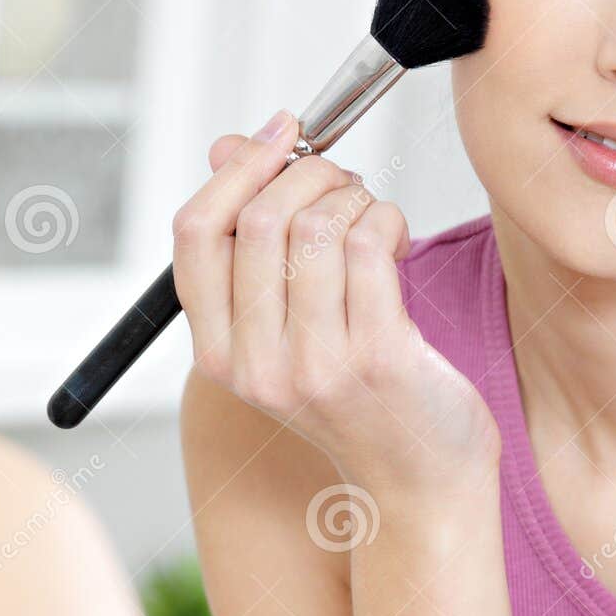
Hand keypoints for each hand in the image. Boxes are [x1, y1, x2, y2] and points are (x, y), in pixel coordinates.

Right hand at [171, 110, 500, 498]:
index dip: (237, 170)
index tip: (281, 134)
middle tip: (344, 182)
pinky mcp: (377, 358)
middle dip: (310, 175)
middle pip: (258, 219)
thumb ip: (254, 243)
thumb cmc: (359, 395)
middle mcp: (257, 364)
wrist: (420, 481)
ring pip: (318, 226)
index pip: (195, 234)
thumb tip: (230, 146)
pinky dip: (387, 221)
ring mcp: (315, 365)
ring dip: (356, 198)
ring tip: (373, 216)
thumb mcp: (288, 327)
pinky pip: (368, 247)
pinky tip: (396, 241)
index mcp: (220, 353)